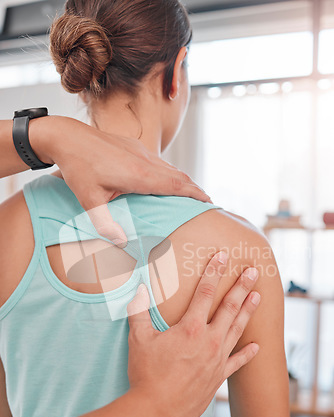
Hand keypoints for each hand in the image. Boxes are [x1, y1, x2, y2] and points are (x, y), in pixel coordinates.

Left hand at [31, 116, 210, 245]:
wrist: (67, 136)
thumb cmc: (78, 168)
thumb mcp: (89, 200)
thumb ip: (105, 224)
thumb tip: (120, 244)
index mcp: (140, 175)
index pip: (177, 185)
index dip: (195, 194)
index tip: (209, 202)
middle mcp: (146, 161)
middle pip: (179, 176)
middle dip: (195, 189)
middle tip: (206, 202)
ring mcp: (140, 151)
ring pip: (170, 167)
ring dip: (183, 180)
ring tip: (190, 193)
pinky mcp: (134, 146)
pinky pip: (159, 161)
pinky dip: (170, 173)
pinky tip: (166, 180)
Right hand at [126, 252, 260, 416]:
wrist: (157, 412)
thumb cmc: (146, 374)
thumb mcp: (138, 340)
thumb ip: (138, 312)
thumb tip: (139, 290)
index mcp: (190, 328)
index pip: (205, 292)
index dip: (213, 271)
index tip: (222, 256)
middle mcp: (209, 340)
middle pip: (229, 307)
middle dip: (241, 286)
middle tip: (253, 271)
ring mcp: (217, 359)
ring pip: (237, 329)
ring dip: (248, 311)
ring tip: (258, 296)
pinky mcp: (218, 377)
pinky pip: (237, 362)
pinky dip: (248, 353)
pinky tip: (257, 346)